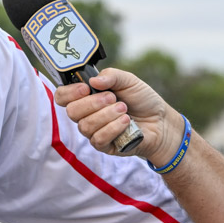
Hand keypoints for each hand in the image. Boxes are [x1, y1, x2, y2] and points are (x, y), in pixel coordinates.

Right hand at [54, 68, 184, 164]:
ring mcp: (94, 132)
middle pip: (72, 112)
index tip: (86, 88)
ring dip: (106, 115)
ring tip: (124, 109)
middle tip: (112, 98)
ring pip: (85, 126)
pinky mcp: (105, 146)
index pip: (62, 97)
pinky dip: (112, 128)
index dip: (69, 92)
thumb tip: (93, 80)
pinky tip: (126, 122)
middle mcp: (86, 115)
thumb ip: (112, 76)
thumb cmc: (142, 100)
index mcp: (87, 97)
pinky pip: (98, 139)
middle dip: (92, 103)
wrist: (161, 120)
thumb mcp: (129, 80)